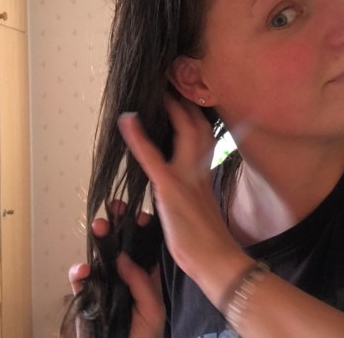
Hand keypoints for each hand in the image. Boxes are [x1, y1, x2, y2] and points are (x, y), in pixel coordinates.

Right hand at [68, 204, 165, 337]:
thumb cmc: (144, 337)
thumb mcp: (152, 309)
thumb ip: (141, 282)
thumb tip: (122, 256)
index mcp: (144, 275)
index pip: (143, 246)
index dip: (141, 229)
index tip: (140, 214)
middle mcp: (123, 274)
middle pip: (119, 244)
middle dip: (117, 224)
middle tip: (115, 207)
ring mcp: (104, 283)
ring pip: (99, 255)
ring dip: (98, 239)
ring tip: (99, 226)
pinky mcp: (85, 295)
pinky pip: (79, 280)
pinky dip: (78, 272)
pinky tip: (83, 270)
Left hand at [117, 96, 253, 309]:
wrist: (216, 260)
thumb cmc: (206, 238)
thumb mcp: (203, 204)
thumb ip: (195, 184)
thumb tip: (184, 175)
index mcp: (205, 172)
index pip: (203, 133)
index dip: (194, 112)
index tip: (186, 96)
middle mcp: (198, 168)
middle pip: (197, 125)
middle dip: (185, 102)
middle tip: (172, 84)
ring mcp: (185, 175)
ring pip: (183, 131)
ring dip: (170, 108)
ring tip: (157, 89)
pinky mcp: (170, 187)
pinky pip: (152, 156)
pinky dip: (138, 136)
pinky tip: (127, 120)